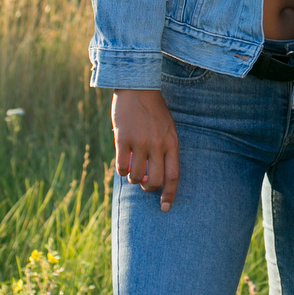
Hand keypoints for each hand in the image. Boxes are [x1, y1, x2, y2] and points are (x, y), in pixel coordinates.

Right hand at [111, 89, 179, 210]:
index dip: (169, 194)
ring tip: (131, 171)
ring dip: (132, 179)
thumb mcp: (167, 128)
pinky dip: (120, 171)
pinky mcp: (123, 138)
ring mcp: (140, 141)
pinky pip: (120, 166)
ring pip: (135, 176)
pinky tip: (121, 163)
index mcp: (172, 142)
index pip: (174, 175)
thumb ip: (163, 150)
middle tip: (142, 183)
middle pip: (154, 181)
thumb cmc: (153, 110)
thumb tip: (151, 177)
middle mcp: (158, 144)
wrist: (138, 87)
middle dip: (147, 188)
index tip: (164, 207)